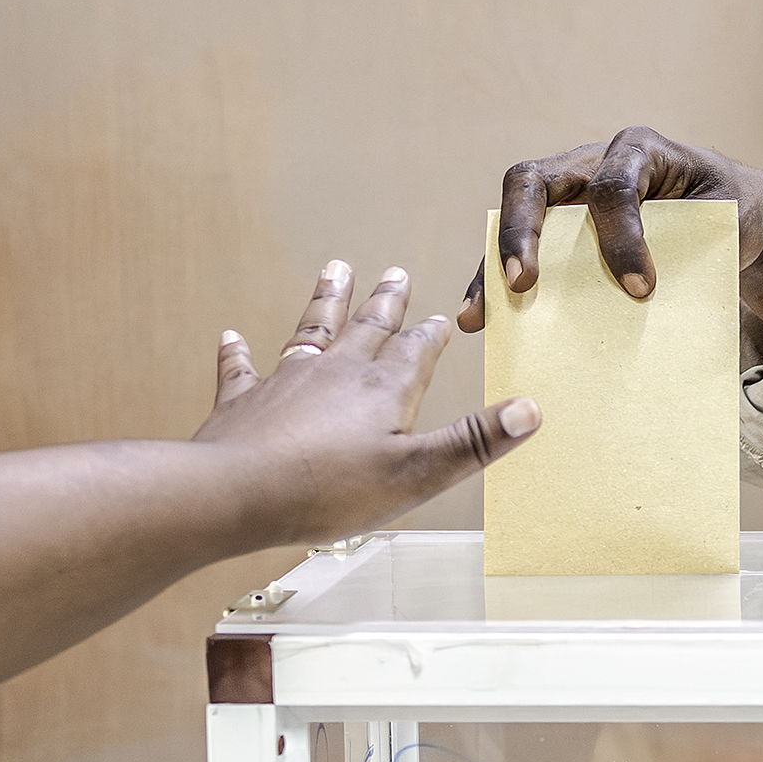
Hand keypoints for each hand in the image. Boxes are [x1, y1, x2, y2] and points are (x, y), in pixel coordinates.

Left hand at [191, 259, 534, 541]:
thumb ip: (472, 441)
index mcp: (382, 390)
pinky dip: (238, 354)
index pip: (416, 352)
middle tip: (396, 272)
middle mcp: (336, 373)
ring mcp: (287, 382)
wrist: (237, 492)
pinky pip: (241, 370)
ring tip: (335, 269)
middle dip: (386, 302)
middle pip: (367, 327)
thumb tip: (530, 409)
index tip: (442, 318)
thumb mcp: (416, 473)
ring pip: (311, 331)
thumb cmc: (328, 489)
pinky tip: (232, 337)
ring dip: (325, 301)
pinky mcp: (243, 402)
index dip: (431, 336)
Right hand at [472, 126, 762, 364]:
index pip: (614, 187)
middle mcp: (591, 161)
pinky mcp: (559, 227)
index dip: (623, 237)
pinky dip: (496, 280)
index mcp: (639, 150)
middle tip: (521, 283)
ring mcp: (568, 193)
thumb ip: (695, 241)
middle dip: (521, 231)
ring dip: (492, 263)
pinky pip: (520, 248)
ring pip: (514, 214)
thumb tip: (648, 294)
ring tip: (478, 314)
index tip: (641, 287)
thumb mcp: (729, 217)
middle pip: (534, 181)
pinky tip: (482, 318)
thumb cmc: (730, 210)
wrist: (733, 213)